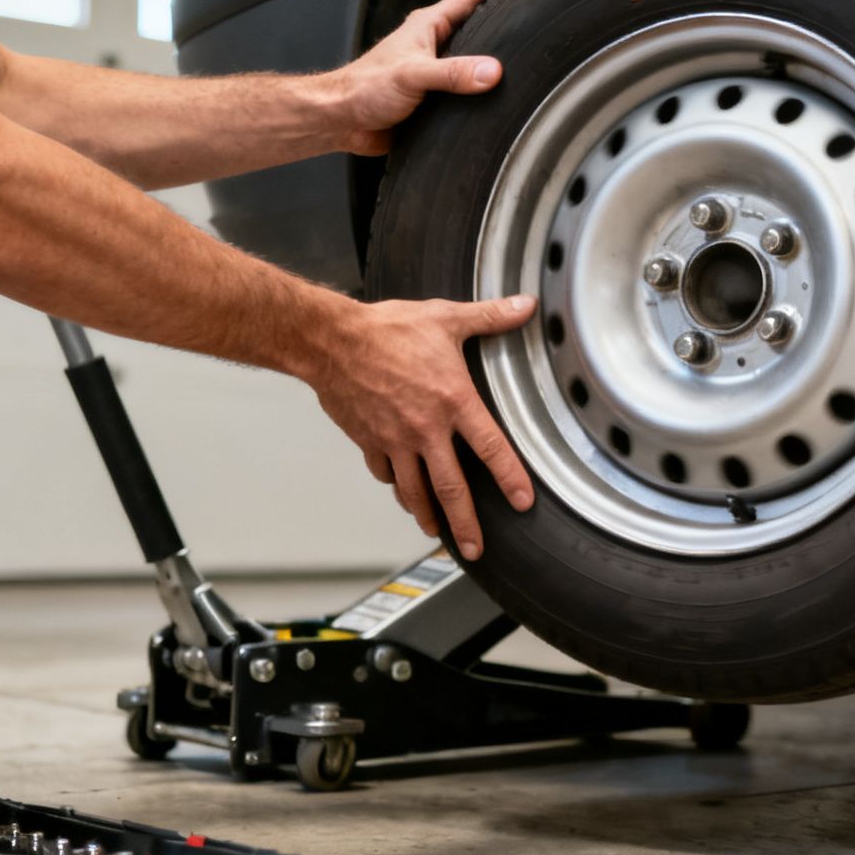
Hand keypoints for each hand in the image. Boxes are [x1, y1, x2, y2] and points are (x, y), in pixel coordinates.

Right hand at [304, 294, 537, 558]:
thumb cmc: (386, 329)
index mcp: (453, 401)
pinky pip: (385, 473)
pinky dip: (396, 486)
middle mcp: (425, 429)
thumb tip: (525, 306)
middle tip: (476, 548)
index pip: (491, 448)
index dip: (511, 478)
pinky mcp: (369, 441)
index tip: (523, 502)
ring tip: (438, 533)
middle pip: (451, 488)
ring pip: (415, 490)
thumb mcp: (445, 317)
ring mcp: (394, 440)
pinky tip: (403, 492)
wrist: (329, 341)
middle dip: (465, 524)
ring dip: (428, 515)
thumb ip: (490, 317)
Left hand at [324, 0, 517, 155]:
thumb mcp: (412, 75)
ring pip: (472, 59)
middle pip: (476, 26)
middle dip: (502, 20)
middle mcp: (433, 44)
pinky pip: (466, 89)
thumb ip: (452, 73)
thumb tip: (492, 71)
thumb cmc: (363, 89)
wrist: (342, 121)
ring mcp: (434, 70)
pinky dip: (481, 91)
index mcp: (427, 26)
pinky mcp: (434, 97)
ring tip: (523, 57)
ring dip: (493, 60)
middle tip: (531, 17)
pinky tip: (497, 97)